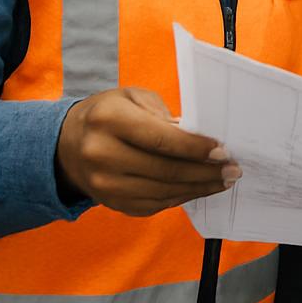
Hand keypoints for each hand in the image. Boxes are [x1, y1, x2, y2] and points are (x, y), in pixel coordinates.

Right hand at [55, 87, 235, 216]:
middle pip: (165, 170)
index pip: (160, 139)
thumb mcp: (133, 97)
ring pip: (162, 192)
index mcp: (108, 120)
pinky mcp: (112, 203)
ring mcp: (104, 185)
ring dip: (199, 188)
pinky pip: (154, 205)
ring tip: (223, 180)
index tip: (223, 151)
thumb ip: (164, 114)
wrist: (68, 145)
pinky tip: (200, 188)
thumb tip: (199, 137)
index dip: (195, 148)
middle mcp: (101, 155)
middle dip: (205, 172)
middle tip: (233, 169)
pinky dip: (182, 197)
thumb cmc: (110, 114)